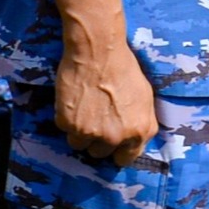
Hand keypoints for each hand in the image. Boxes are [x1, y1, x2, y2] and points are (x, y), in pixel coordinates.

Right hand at [53, 32, 157, 164]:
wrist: (98, 50)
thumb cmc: (123, 66)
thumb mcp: (145, 96)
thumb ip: (141, 121)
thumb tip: (134, 134)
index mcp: (139, 131)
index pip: (125, 158)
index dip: (116, 149)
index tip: (109, 140)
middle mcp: (116, 137)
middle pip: (100, 153)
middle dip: (95, 139)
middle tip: (92, 119)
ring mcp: (92, 133)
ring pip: (79, 144)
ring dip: (78, 130)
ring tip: (80, 109)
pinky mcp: (70, 123)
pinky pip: (64, 128)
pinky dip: (65, 116)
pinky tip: (71, 99)